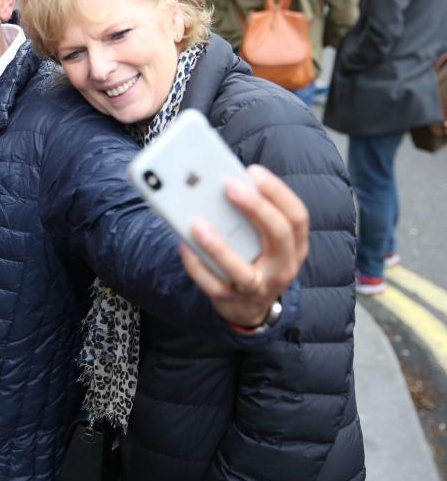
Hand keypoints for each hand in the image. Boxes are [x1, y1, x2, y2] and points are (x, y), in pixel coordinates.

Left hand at [178, 165, 308, 328]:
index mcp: (295, 246)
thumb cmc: (254, 259)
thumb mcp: (264, 240)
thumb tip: (218, 184)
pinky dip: (197, 266)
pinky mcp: (231, 302)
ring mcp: (258, 288)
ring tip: (197, 224)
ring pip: (242, 271)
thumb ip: (251, 216)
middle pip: (278, 235)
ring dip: (218, 246)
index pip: (297, 216)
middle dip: (255, 207)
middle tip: (228, 185)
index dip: (277, 192)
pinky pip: (212, 285)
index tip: (253, 171)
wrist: (249, 308)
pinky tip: (184, 246)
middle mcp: (282, 267)